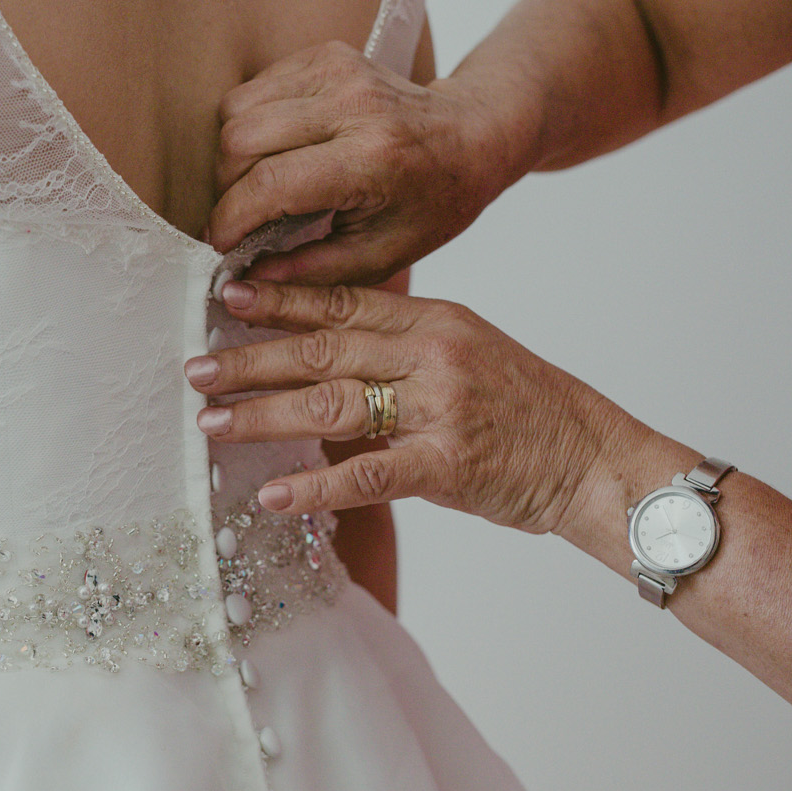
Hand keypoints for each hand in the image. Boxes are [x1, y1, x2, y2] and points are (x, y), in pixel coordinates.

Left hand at [184, 279, 649, 535]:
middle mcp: (433, 354)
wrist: (596, 459)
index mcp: (435, 321)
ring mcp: (440, 408)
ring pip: (332, 404)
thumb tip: (328, 354)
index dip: (280, 298)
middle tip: (195, 367)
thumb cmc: (528, 410)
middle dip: (251, 359)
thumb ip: (402, 347)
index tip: (225, 296)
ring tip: (210, 422)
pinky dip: (314, 486)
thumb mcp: (469, 352)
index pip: (342, 302)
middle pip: (323, 348)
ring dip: (263, 415)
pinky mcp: (448, 465)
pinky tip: (270, 494)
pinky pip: (367, 474)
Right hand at [208, 41, 524, 286]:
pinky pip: (253, 89)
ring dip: (232, 157)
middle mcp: (353, 105)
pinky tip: (274, 152)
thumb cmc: (434, 202)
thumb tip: (243, 283)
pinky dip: (248, 126)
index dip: (230, 221)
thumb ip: (311, 273)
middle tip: (242, 219)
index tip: (220, 247)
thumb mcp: (382, 256)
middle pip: (241, 142)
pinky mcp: (325, 54)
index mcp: (372, 158)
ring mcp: (337, 70)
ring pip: (237, 111)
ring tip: (256, 187)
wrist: (473, 134)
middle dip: (226, 189)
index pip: (270, 184)